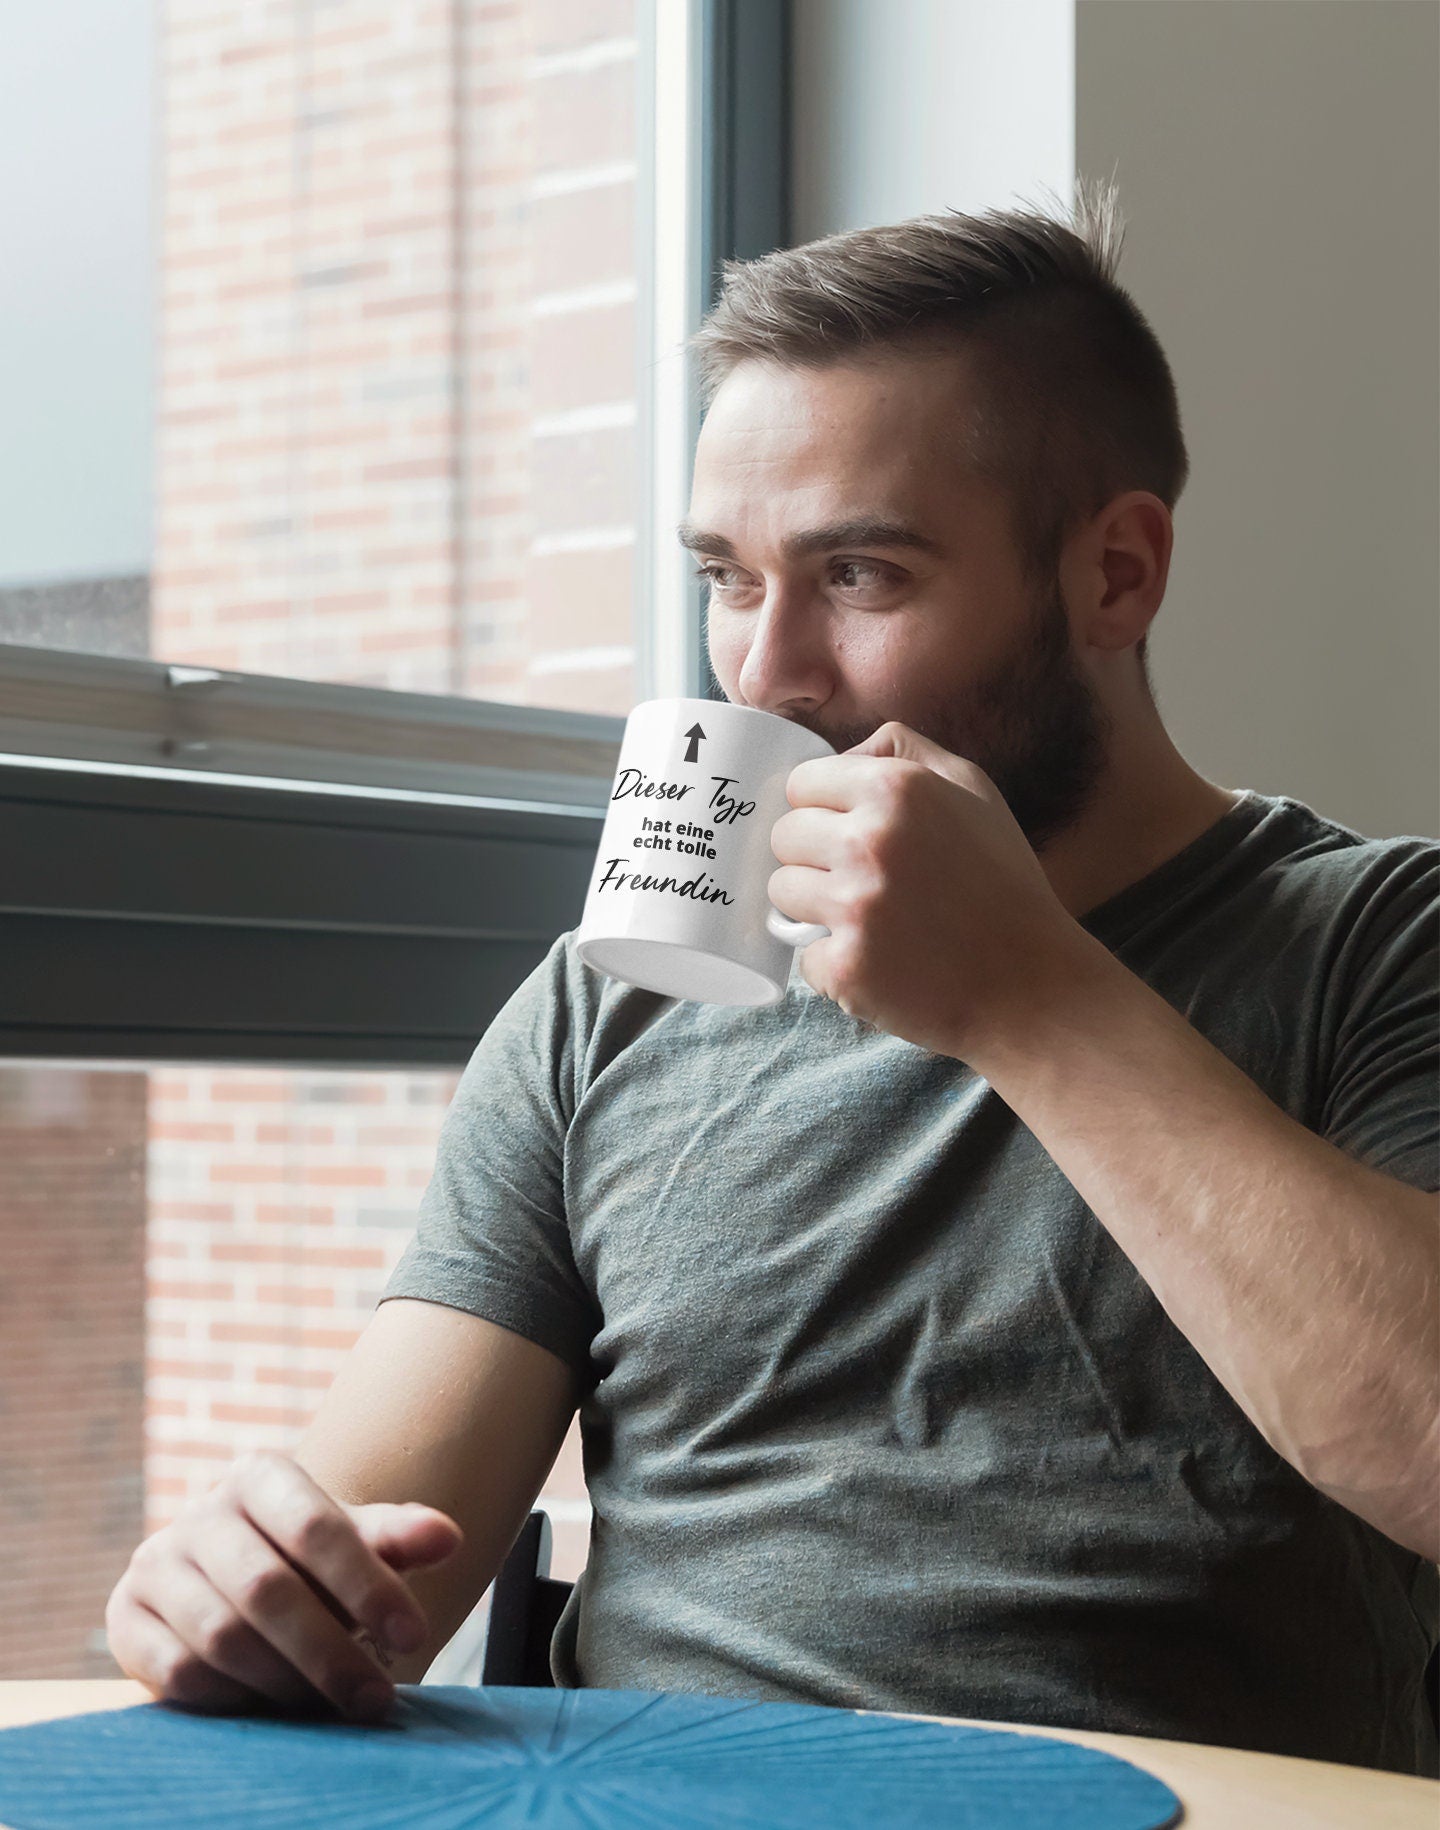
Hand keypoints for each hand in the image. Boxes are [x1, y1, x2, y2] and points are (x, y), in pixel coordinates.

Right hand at [105, 1450, 462, 1722]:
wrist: (237, 1579)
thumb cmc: (312, 1560)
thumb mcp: (358, 1541)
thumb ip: (399, 1537)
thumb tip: (449, 1537)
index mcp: (261, 1475)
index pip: (316, 1526)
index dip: (367, 1584)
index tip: (414, 1635)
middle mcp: (202, 1512)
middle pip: (267, 1588)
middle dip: (330, 1651)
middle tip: (376, 1697)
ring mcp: (156, 1562)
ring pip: (221, 1635)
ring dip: (284, 1681)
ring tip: (330, 1705)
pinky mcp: (127, 1617)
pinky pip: (176, 1673)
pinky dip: (231, 1697)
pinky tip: (271, 1705)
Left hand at [768, 720, 1083, 1058]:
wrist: (1034, 985)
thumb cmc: (1003, 885)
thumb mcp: (974, 791)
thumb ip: (904, 752)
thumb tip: (840, 755)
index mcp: (896, 789)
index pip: (799, 783)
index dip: (820, 809)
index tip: (847, 833)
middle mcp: (869, 841)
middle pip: (784, 837)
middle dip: (813, 858)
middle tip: (862, 882)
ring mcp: (854, 908)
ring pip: (781, 893)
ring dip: (814, 908)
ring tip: (870, 921)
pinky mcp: (846, 967)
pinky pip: (803, 955)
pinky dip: (833, 964)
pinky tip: (880, 963)